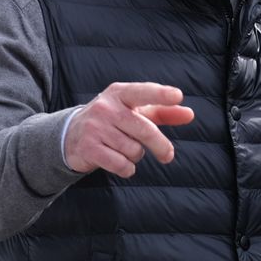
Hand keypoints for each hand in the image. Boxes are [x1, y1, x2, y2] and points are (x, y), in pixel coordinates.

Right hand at [64, 82, 194, 177]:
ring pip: (133, 150)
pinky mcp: (88, 148)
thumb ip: (163, 112)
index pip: (143, 91)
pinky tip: (121, 163)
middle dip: (160, 146)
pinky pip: (121, 164)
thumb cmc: (113, 120)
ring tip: (125, 149)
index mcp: (120, 93)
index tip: (178, 96)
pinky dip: (127, 168)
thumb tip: (189, 114)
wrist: (71, 134)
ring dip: (136, 155)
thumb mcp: (135, 111)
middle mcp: (106, 107)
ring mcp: (95, 127)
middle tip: (167, 155)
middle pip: (145, 129)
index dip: (161, 94)